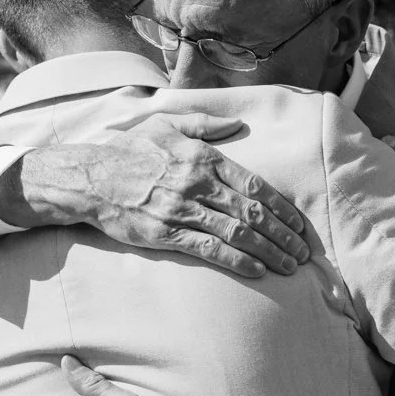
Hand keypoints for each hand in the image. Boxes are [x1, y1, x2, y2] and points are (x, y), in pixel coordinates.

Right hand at [2, 115, 309, 278]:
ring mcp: (183, 209)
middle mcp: (198, 183)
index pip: (254, 185)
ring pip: (238, 233)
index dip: (282, 207)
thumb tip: (235, 124)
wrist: (90, 179)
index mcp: (202, 157)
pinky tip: (258, 271)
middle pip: (253, 212)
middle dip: (284, 235)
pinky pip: (211, 250)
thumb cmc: (129, 151)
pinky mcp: (167, 233)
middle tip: (304, 252)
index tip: (299, 224)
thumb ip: (203, 125)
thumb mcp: (166, 125)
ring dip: (269, 251)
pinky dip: (238, 261)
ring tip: (290, 266)